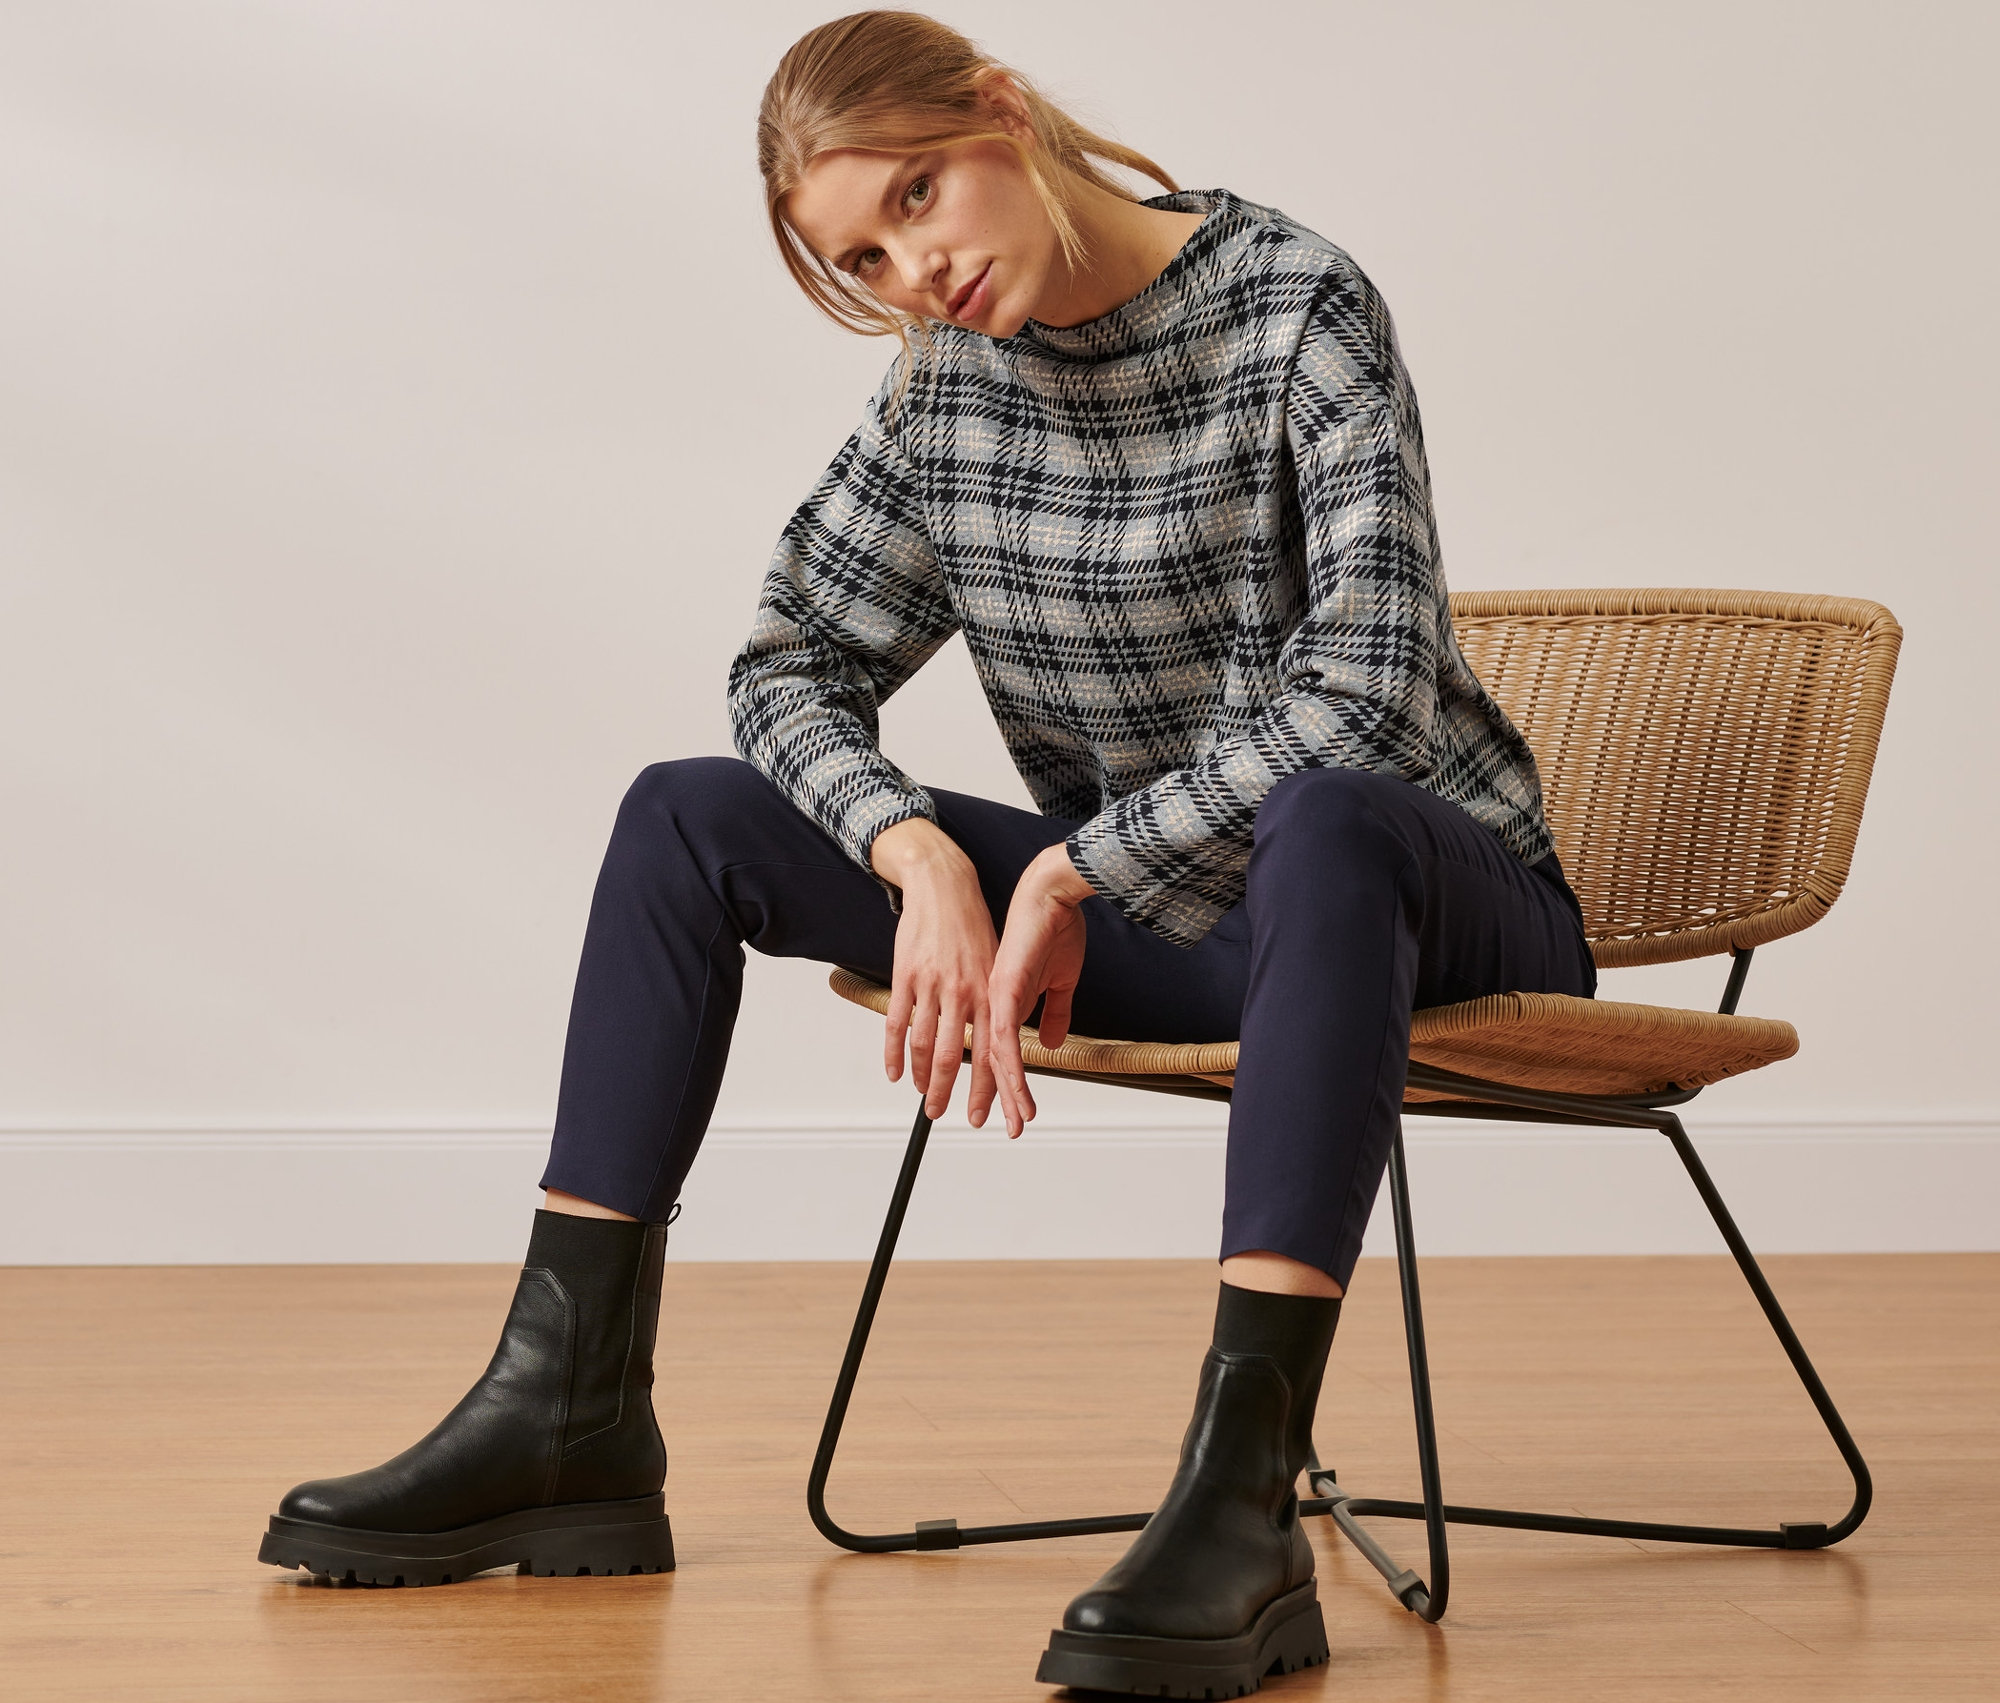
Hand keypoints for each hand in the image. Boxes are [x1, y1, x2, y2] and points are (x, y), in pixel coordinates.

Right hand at [870, 818, 998, 1120]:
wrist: (945, 886)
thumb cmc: (973, 926)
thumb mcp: (997, 964)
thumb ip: (998, 1003)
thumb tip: (1001, 1042)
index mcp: (991, 991)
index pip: (991, 1051)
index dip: (991, 1088)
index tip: (990, 1114)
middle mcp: (963, 991)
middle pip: (953, 1056)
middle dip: (948, 1092)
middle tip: (943, 1114)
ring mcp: (932, 985)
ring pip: (923, 1044)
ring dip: (921, 1077)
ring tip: (922, 1095)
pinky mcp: (906, 975)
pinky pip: (897, 1023)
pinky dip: (894, 1053)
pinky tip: (895, 1072)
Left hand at [983, 842, 1093, 1137]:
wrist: (1050, 893)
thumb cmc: (1055, 928)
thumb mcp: (1058, 980)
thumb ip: (1052, 1013)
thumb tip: (1048, 1045)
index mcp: (1001, 1000)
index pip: (997, 1050)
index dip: (1001, 1082)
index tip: (1004, 1108)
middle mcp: (992, 1003)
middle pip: (988, 1059)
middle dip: (991, 1096)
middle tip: (991, 1125)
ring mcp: (994, 997)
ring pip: (993, 1055)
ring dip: (1000, 1091)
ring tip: (1007, 1120)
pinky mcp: (1003, 990)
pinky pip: (1004, 1037)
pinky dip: (1009, 1067)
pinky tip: (1015, 1089)